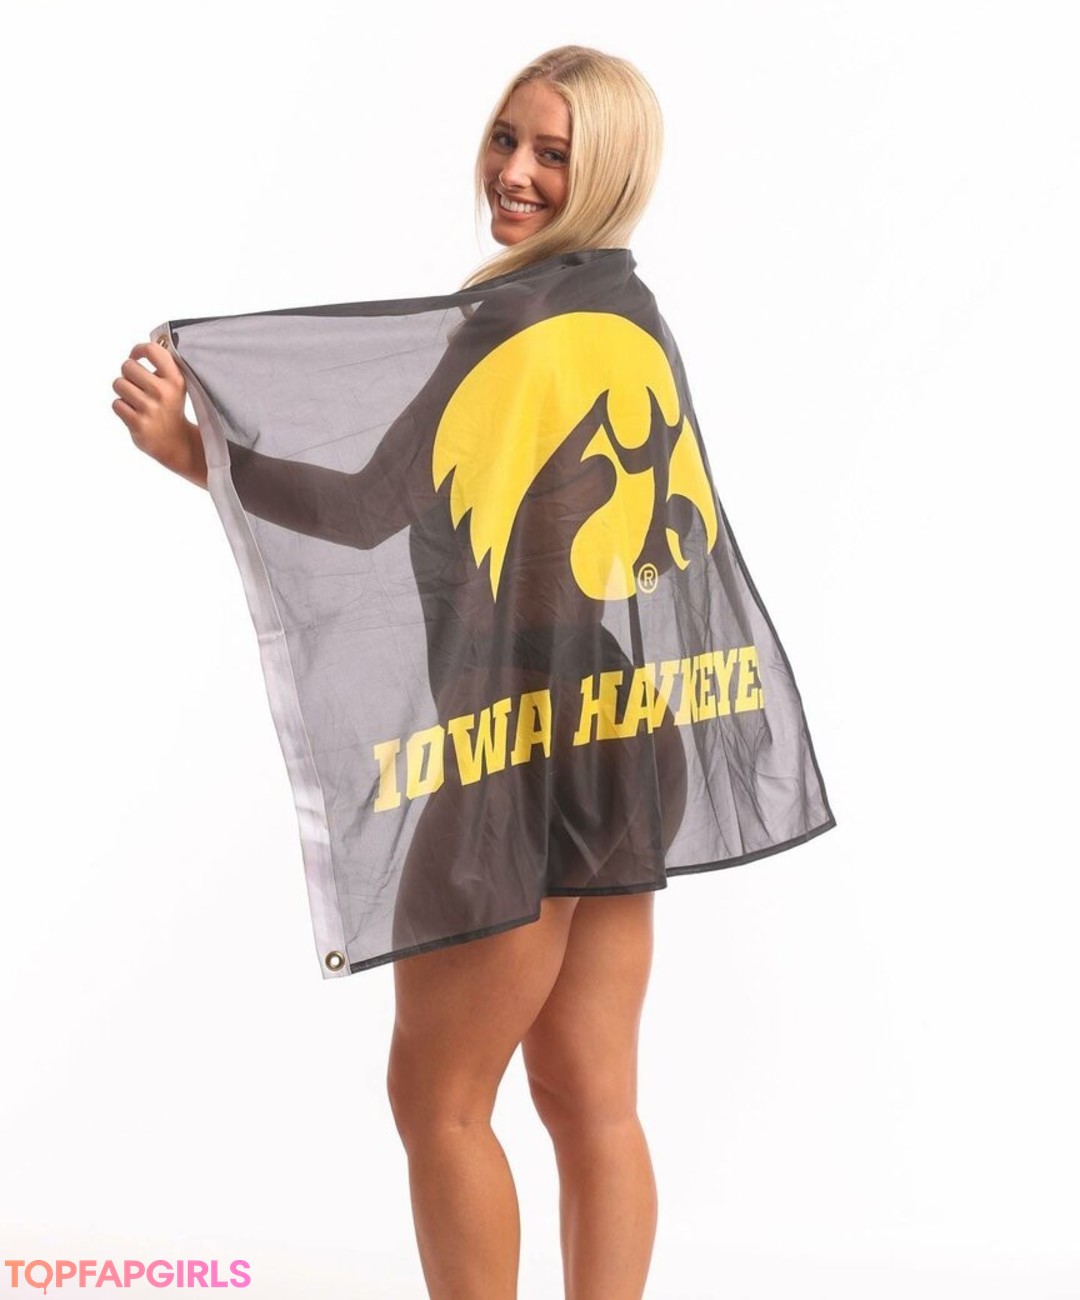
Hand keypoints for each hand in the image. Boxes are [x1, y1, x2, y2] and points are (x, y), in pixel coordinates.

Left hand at [111, 340, 206, 486]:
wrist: (176, 443)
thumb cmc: (170, 407)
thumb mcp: (175, 385)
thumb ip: (164, 365)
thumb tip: (146, 345)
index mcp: (175, 379)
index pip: (152, 349)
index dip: (138, 350)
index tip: (137, 357)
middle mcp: (163, 392)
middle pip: (127, 366)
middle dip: (128, 375)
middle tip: (137, 386)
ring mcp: (150, 408)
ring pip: (118, 384)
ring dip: (123, 392)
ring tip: (136, 401)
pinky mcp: (138, 423)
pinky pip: (116, 404)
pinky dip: (122, 408)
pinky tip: (135, 414)